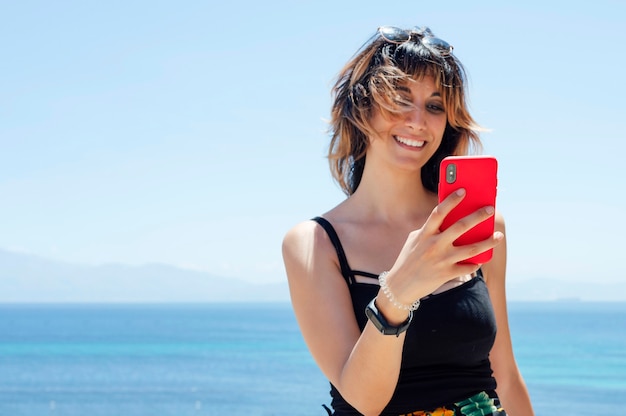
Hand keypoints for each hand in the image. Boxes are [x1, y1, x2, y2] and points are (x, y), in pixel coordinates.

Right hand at [385, 188, 502, 303]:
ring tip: (499, 236)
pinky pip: (467, 267)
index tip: (463, 191)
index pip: (439, 212)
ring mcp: (441, 260)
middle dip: (478, 216)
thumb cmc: (409, 259)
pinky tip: (482, 258)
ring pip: (471, 249)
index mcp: (424, 234)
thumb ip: (430, 230)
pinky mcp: (446, 274)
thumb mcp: (415, 240)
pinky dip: (476, 263)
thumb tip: (450, 220)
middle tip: (490, 208)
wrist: (401, 285)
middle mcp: (434, 245)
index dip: (451, 200)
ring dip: (487, 242)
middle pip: (460, 227)